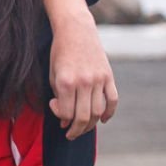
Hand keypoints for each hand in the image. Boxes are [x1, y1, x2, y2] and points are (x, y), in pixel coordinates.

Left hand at [43, 0, 117, 138]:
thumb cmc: (60, 53)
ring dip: (90, 124)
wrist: (76, 31)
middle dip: (76, 130)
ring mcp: (99, 79)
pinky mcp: (109, 76)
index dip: (60, 118)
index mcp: (66, 82)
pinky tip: (102, 120)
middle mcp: (84, 82)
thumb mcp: (53, 74)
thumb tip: (65, 120)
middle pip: (83, 117)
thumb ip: (58, 97)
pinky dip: (109, 113)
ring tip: (83, 128)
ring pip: (98, 111)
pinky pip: (113, 100)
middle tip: (70, 134)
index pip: (66, 113)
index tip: (57, 113)